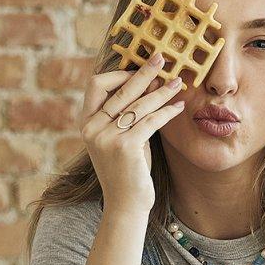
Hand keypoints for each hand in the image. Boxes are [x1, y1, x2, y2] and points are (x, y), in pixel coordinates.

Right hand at [80, 46, 183, 209]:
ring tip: (178, 82)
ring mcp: (106, 138)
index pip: (96, 84)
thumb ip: (122, 114)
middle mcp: (91, 128)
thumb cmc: (127, 170)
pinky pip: (151, 121)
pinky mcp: (125, 147)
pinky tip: (179, 107)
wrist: (125, 205)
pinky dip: (167, 112)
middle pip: (120, 90)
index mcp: (86, 123)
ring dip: (161, 91)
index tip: (140, 68)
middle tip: (162, 59)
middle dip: (143, 72)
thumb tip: (145, 83)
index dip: (118, 73)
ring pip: (138, 104)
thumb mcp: (118, 138)